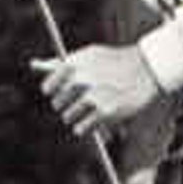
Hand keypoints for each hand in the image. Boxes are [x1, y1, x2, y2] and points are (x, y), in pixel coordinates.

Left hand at [34, 45, 163, 134]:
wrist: (147, 68)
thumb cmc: (115, 60)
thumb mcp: (89, 54)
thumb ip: (62, 62)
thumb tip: (34, 64)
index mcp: (74, 65)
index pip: (48, 87)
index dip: (54, 91)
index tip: (62, 91)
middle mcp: (81, 81)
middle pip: (57, 105)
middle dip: (67, 104)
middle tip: (84, 99)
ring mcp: (93, 97)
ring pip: (68, 118)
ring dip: (78, 116)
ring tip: (94, 107)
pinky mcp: (105, 112)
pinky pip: (81, 129)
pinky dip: (86, 127)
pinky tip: (98, 117)